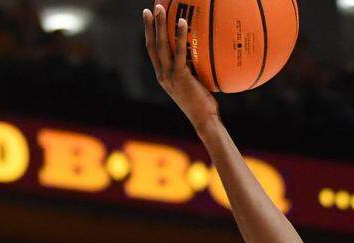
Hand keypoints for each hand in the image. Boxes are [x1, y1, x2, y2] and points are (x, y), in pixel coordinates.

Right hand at [142, 4, 218, 128]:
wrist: (204, 120)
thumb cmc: (204, 106)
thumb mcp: (196, 86)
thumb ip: (194, 73)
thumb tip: (205, 58)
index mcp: (163, 76)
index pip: (153, 52)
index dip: (149, 35)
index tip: (148, 20)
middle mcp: (162, 74)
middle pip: (152, 45)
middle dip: (149, 25)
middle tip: (150, 7)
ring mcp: (169, 75)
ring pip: (160, 45)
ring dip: (159, 24)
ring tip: (159, 7)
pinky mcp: (179, 76)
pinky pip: (178, 51)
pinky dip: (179, 35)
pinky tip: (183, 22)